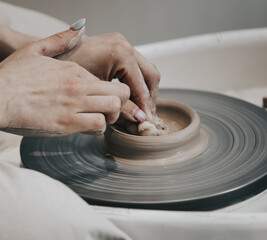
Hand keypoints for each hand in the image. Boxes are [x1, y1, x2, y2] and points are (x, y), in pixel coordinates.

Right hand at [0, 21, 129, 136]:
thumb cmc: (14, 76)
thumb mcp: (36, 49)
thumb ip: (61, 40)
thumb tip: (81, 28)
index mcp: (75, 70)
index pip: (110, 81)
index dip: (112, 91)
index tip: (104, 98)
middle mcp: (79, 85)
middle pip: (120, 93)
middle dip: (121, 102)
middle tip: (111, 108)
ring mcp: (74, 104)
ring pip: (113, 109)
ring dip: (111, 117)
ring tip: (102, 118)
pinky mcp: (67, 123)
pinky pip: (97, 126)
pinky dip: (98, 127)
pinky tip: (88, 126)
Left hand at [57, 32, 159, 122]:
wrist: (49, 57)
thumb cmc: (65, 74)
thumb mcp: (96, 93)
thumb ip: (121, 106)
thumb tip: (139, 119)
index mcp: (121, 54)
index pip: (142, 86)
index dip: (145, 107)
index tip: (147, 123)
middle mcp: (125, 45)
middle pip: (152, 75)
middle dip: (150, 98)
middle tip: (146, 117)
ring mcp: (122, 44)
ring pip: (146, 71)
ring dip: (145, 91)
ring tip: (140, 110)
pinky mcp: (117, 48)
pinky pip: (136, 68)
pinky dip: (137, 83)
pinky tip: (131, 97)